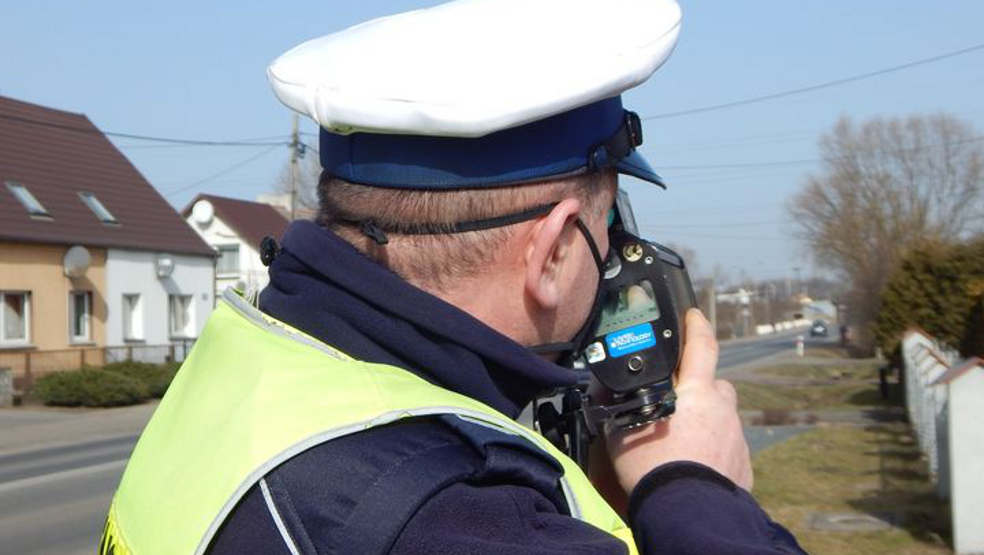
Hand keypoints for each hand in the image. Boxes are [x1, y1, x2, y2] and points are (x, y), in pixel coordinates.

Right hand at [605, 309, 752, 493]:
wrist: (685, 510)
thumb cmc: (650, 466)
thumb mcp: (621, 429)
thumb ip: (615, 404)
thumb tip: (600, 388)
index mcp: (696, 392)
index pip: (702, 345)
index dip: (697, 325)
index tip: (693, 316)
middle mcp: (722, 408)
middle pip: (715, 384)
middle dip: (700, 386)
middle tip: (679, 400)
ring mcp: (736, 436)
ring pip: (722, 417)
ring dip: (707, 421)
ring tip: (683, 440)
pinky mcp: (743, 464)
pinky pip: (727, 448)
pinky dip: (713, 450)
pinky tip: (694, 464)